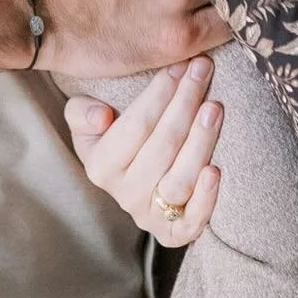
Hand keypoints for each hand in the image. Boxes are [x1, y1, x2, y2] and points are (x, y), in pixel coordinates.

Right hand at [63, 55, 221, 247]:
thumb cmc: (113, 138)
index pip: (135, 126)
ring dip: (201, 142)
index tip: (180, 65)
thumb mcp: (85, 121)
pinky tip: (216, 170)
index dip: (160, 93)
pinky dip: (206, 198)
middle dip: (186, 103)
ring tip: (215, 108)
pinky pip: (191, 222)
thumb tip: (101, 116)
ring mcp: (150, 215)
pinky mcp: (175, 233)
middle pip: (163, 146)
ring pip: (180, 181)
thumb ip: (82, 112)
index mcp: (100, 166)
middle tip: (203, 71)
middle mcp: (124, 193)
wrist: (132, 180)